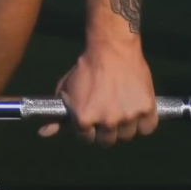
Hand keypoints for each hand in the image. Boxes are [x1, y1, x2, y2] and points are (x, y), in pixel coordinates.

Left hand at [38, 44, 156, 144]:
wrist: (111, 48)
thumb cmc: (86, 68)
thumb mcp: (66, 91)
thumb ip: (56, 115)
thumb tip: (42, 134)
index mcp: (84, 119)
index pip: (86, 139)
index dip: (88, 129)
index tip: (91, 119)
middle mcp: (106, 121)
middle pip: (108, 140)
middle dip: (105, 129)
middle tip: (107, 113)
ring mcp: (128, 116)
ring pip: (128, 135)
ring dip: (125, 126)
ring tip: (122, 108)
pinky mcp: (146, 108)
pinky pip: (148, 128)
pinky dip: (144, 122)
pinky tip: (136, 109)